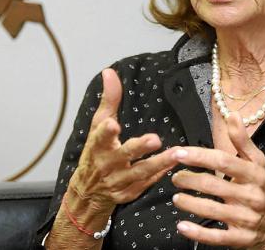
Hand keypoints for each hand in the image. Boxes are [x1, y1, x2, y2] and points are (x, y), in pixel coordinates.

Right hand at [68, 68, 178, 209]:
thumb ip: (109, 99)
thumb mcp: (98, 125)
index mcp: (98, 145)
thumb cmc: (95, 153)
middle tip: (154, 139)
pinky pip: (146, 184)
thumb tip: (109, 72)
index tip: (113, 124)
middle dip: (138, 148)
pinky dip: (160, 175)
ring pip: (140, 172)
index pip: (100, 137)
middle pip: (124, 156)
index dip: (106, 132)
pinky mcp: (129, 193)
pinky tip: (174, 165)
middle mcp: (107, 164)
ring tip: (176, 153)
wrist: (88, 191)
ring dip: (159, 163)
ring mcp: (118, 181)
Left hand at [170, 112, 264, 249]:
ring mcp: (247, 219)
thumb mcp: (257, 164)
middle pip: (215, 185)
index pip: (224, 161)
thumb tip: (233, 114)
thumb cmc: (261, 190)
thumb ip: (242, 140)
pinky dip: (197, 232)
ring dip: (190, 203)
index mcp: (255, 174)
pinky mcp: (241, 239)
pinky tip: (182, 226)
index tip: (179, 152)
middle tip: (174, 177)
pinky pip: (216, 236)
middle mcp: (252, 196)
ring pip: (213, 211)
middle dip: (190, 180)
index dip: (199, 156)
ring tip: (176, 198)